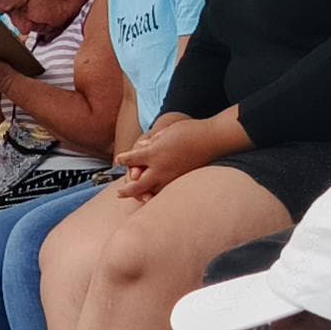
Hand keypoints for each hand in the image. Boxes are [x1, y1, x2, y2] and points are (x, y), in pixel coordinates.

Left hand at [115, 111, 235, 200]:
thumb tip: (141, 147)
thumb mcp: (165, 132)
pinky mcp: (181, 181)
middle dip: (126, 190)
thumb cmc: (189, 131)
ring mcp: (171, 177)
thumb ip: (151, 141)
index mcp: (153, 153)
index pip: (131, 159)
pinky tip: (154, 197)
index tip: (118, 160)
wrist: (211, 139)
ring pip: (151, 192)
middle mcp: (160, 168)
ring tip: (135, 198)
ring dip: (141, 196)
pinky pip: (165, 192)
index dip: (122, 159)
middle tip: (119, 194)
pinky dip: (157, 195)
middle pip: (137, 184)